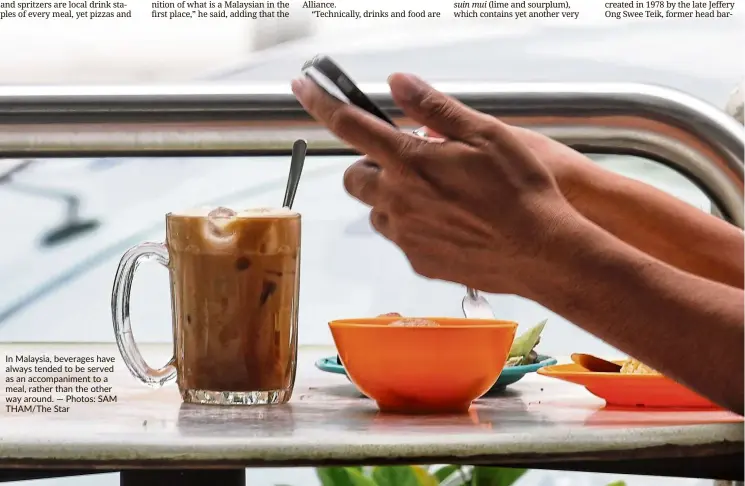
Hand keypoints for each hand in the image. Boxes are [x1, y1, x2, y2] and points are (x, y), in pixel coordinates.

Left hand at [292, 73, 579, 296]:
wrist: (543, 252)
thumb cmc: (521, 191)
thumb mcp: (486, 134)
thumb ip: (435, 108)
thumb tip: (399, 83)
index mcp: (411, 162)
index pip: (351, 125)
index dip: (322, 102)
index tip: (303, 88)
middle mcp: (399, 199)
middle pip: (354, 177)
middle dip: (370, 166)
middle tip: (408, 163)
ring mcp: (406, 235)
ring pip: (377, 211)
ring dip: (393, 199)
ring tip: (435, 197)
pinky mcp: (418, 261)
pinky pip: (401, 239)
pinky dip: (413, 227)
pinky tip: (450, 224)